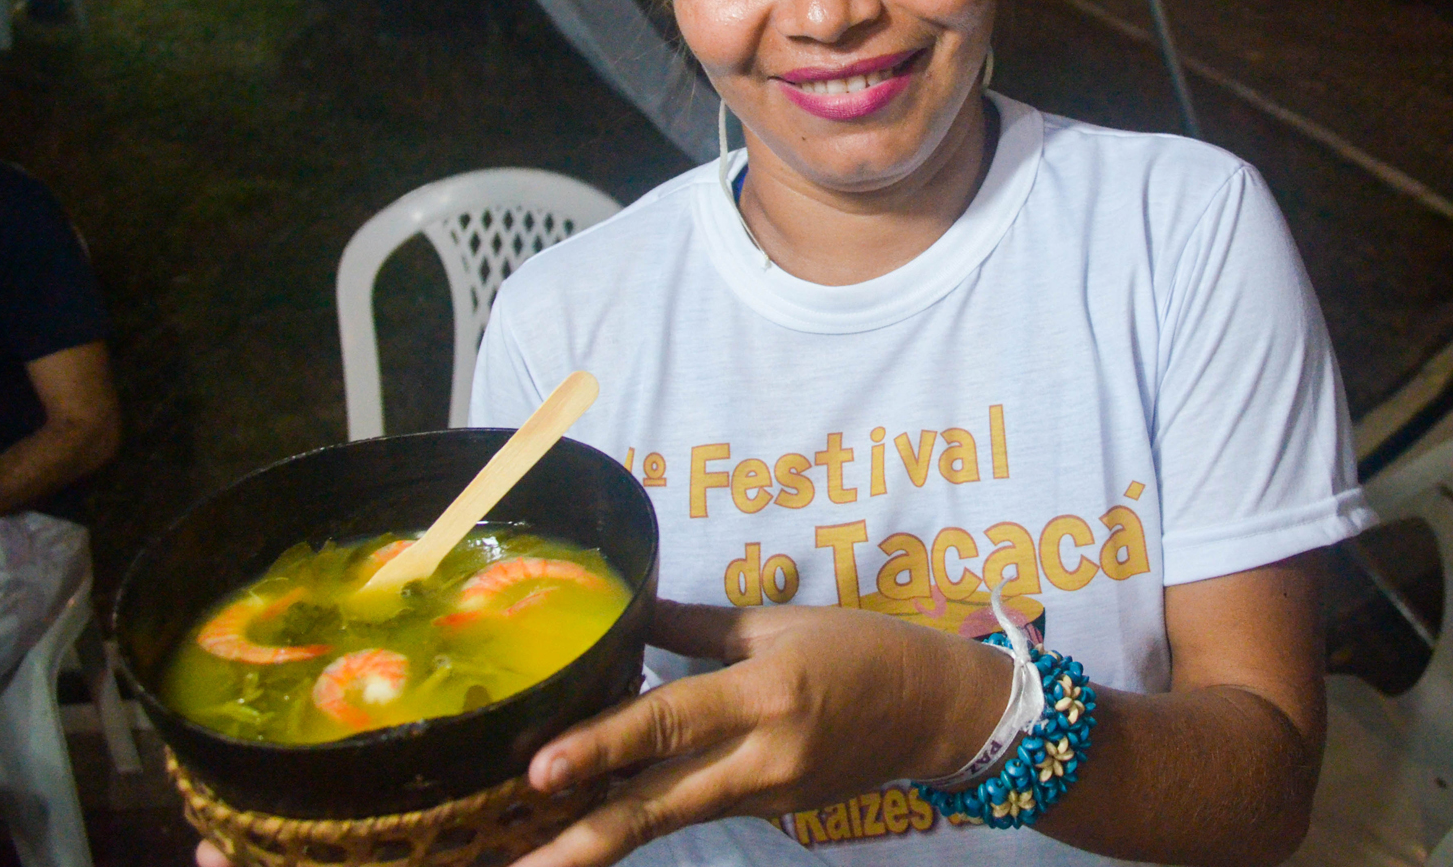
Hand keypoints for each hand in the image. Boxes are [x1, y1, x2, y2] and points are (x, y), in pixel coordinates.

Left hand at [185, 600, 1009, 866]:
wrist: (934, 712)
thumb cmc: (857, 649)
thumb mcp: (775, 624)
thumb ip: (692, 627)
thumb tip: (625, 610)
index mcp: (762, 693)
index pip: (667, 721)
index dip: (601, 747)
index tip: (539, 771)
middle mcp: (759, 756)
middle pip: (657, 805)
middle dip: (583, 839)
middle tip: (519, 866)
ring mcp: (764, 794)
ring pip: (668, 818)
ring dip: (600, 841)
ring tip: (535, 863)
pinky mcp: (769, 812)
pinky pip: (694, 811)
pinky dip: (644, 820)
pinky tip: (591, 828)